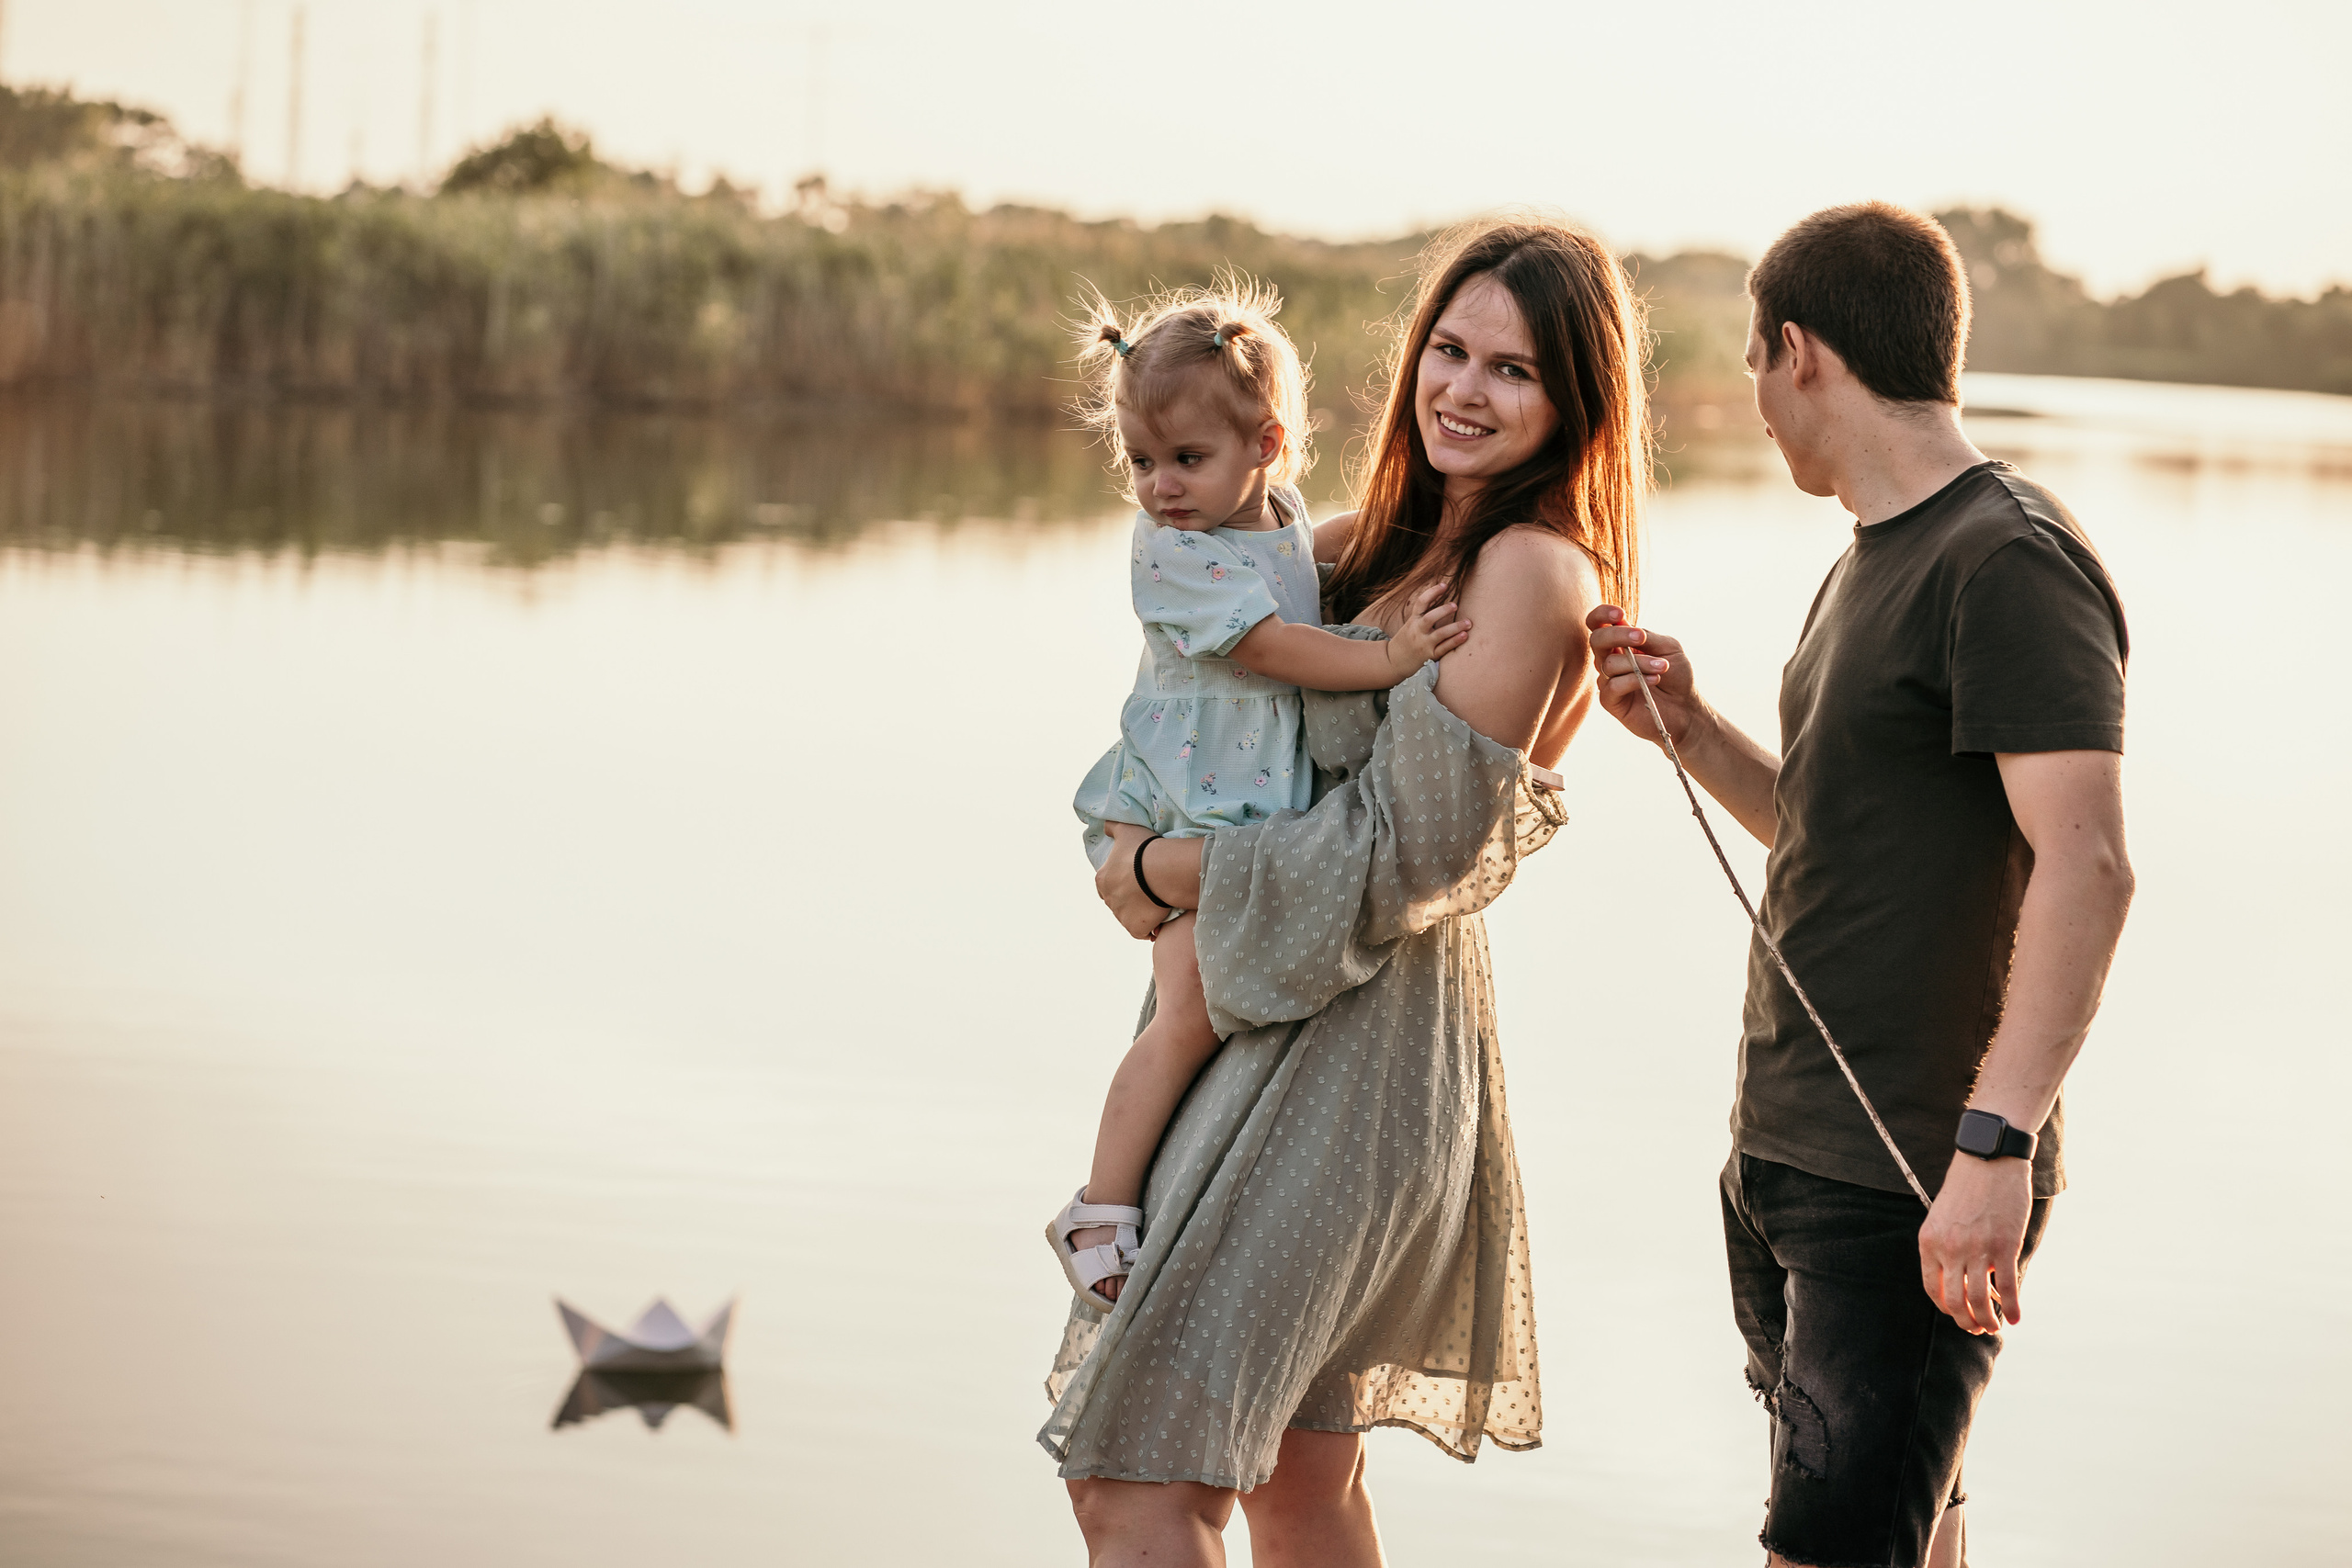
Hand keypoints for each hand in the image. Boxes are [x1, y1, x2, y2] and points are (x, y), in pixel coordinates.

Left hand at [1096, 824, 1169, 939]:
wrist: (1161, 870)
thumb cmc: (1143, 849)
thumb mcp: (1126, 830)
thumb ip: (1113, 828)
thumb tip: (1105, 826)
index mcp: (1102, 880)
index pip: (1107, 885)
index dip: (1122, 882)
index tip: (1137, 878)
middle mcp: (1108, 900)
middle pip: (1119, 902)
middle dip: (1131, 899)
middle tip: (1149, 891)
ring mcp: (1121, 916)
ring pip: (1130, 918)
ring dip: (1141, 913)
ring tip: (1158, 904)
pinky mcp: (1135, 928)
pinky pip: (1142, 932)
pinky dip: (1150, 929)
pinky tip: (1160, 920)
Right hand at [1386, 580, 1471, 676]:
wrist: (1393, 662)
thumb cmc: (1406, 640)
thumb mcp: (1411, 624)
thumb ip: (1424, 614)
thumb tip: (1441, 597)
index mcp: (1413, 620)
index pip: (1421, 603)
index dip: (1432, 592)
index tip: (1445, 585)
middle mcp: (1417, 631)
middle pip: (1429, 618)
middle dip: (1443, 610)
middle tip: (1455, 605)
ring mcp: (1423, 644)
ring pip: (1440, 634)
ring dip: (1455, 627)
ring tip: (1468, 623)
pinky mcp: (1429, 656)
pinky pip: (1444, 648)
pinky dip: (1454, 642)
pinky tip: (1464, 636)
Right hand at [1586, 604, 1699, 750]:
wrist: (1685, 708)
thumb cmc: (1677, 676)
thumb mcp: (1668, 647)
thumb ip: (1647, 636)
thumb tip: (1624, 625)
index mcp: (1621, 643)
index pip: (1598, 624)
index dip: (1601, 615)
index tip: (1619, 614)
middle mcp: (1610, 659)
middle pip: (1597, 640)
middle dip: (1617, 635)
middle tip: (1640, 638)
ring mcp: (1608, 680)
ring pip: (1609, 664)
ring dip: (1639, 663)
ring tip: (1662, 667)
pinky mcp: (1610, 701)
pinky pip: (1612, 686)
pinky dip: (1633, 680)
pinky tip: (1653, 680)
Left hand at [1918, 1152, 2032, 1334]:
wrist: (1989, 1158)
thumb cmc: (1968, 1186)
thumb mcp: (1942, 1215)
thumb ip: (1945, 1244)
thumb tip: (1957, 1276)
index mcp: (1929, 1241)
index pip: (1932, 1289)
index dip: (1946, 1308)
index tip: (1958, 1314)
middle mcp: (1949, 1249)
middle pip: (1955, 1301)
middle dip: (1967, 1321)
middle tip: (1978, 1328)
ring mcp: (1976, 1249)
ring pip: (1979, 1301)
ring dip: (1988, 1321)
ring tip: (1995, 1327)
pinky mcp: (2004, 1247)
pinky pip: (2007, 1288)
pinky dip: (2012, 1308)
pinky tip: (2016, 1318)